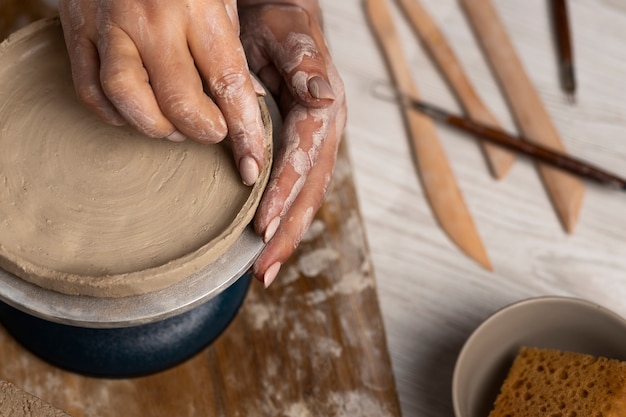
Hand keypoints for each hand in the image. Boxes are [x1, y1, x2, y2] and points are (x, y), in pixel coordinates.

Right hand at [58, 0, 266, 184]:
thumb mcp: (220, 1)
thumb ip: (230, 51)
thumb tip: (247, 104)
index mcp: (198, 8)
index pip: (228, 83)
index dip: (245, 131)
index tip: (252, 163)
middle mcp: (152, 19)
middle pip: (178, 100)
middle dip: (202, 131)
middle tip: (214, 133)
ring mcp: (110, 26)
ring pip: (127, 98)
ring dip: (156, 127)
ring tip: (175, 128)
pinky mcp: (78, 32)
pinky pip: (90, 90)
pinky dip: (115, 115)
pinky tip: (137, 115)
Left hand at [239, 2, 346, 286]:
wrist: (278, 19)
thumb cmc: (276, 23)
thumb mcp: (286, 31)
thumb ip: (304, 62)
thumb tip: (323, 95)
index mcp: (323, 107)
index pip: (304, 157)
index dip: (285, 192)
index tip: (262, 225)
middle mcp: (326, 132)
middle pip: (312, 189)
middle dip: (288, 231)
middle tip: (263, 269)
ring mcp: (318, 145)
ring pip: (308, 197)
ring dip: (287, 235)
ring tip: (264, 270)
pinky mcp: (305, 151)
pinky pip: (300, 190)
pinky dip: (286, 220)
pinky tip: (268, 243)